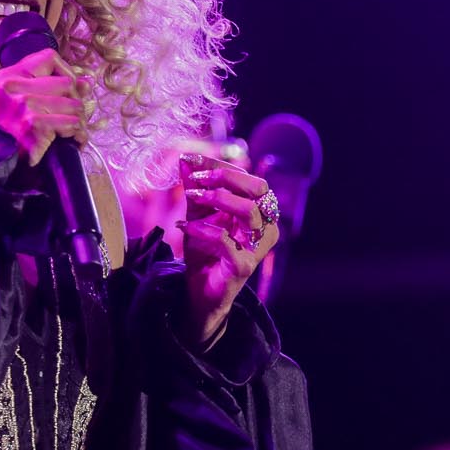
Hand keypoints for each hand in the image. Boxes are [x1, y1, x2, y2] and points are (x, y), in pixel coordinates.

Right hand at [0, 48, 88, 165]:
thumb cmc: (12, 134)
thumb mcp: (23, 103)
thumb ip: (52, 87)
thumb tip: (87, 81)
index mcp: (7, 77)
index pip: (49, 57)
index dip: (66, 72)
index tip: (68, 91)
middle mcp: (12, 86)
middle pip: (67, 82)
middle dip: (76, 102)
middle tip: (73, 117)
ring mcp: (22, 105)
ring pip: (74, 104)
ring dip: (79, 121)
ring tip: (73, 131)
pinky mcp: (33, 124)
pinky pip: (72, 123)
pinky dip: (78, 135)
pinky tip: (74, 141)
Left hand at [175, 154, 278, 347]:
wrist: (198, 291)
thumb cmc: (204, 251)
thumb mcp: (196, 214)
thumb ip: (195, 188)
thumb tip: (185, 158)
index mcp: (259, 211)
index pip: (248, 178)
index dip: (220, 166)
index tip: (192, 161)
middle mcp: (264, 227)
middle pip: (259, 190)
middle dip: (226, 179)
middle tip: (198, 181)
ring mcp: (257, 248)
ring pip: (250, 212)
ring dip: (219, 199)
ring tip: (194, 199)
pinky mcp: (244, 267)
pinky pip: (227, 241)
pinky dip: (205, 230)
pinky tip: (188, 228)